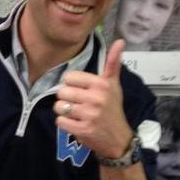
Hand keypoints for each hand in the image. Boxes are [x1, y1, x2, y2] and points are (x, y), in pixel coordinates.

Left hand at [53, 38, 132, 158]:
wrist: (118, 138)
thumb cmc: (112, 108)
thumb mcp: (114, 85)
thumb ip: (112, 63)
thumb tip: (120, 41)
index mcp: (101, 84)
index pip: (69, 77)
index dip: (72, 85)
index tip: (81, 91)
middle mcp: (96, 98)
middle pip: (62, 92)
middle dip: (66, 99)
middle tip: (78, 104)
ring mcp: (89, 115)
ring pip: (59, 107)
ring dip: (64, 111)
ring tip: (75, 114)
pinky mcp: (82, 130)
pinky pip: (60, 122)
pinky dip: (64, 123)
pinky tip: (75, 123)